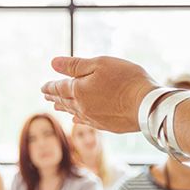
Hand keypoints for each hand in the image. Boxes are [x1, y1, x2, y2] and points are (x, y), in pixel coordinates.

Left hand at [41, 56, 158, 133]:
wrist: (146, 105)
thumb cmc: (125, 80)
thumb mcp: (99, 64)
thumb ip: (75, 65)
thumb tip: (53, 63)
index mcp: (78, 90)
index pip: (59, 88)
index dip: (50, 86)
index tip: (43, 87)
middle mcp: (82, 107)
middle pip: (64, 101)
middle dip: (54, 96)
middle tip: (46, 95)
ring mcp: (94, 118)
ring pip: (73, 112)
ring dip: (64, 108)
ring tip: (57, 106)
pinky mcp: (106, 126)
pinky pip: (86, 122)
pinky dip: (78, 119)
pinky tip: (76, 119)